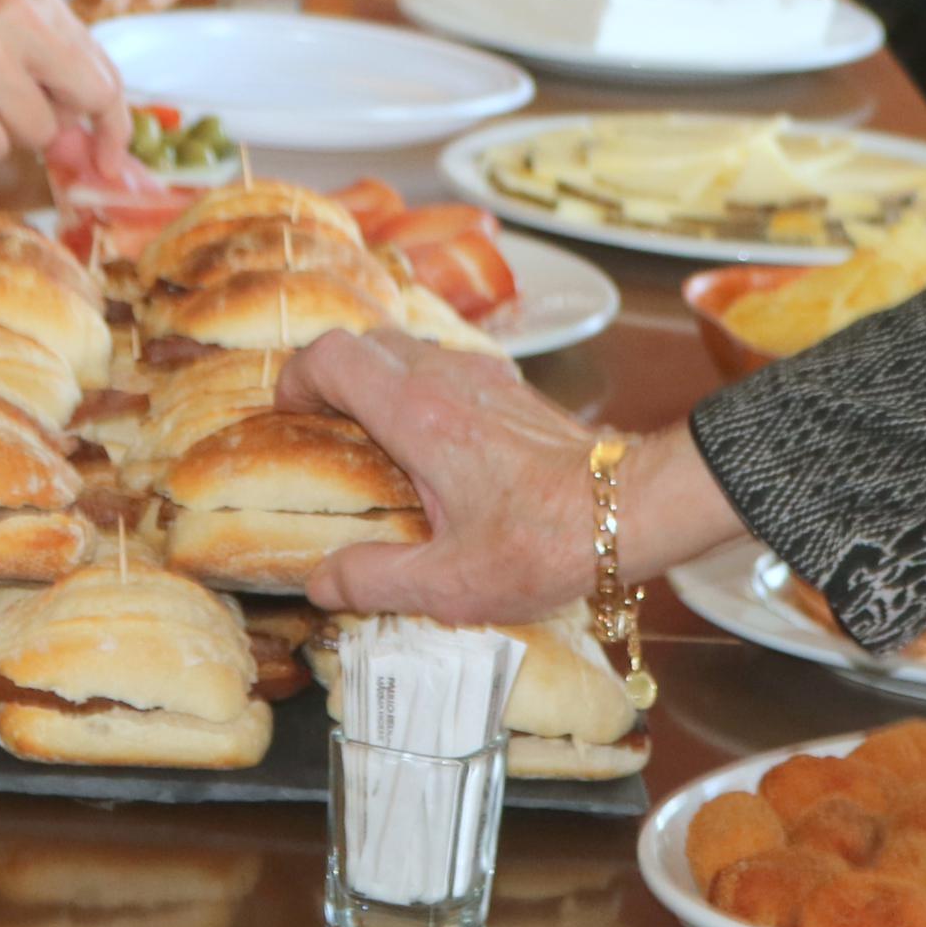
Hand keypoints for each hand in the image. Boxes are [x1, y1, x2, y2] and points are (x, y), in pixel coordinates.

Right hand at [0, 0, 123, 171]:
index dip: (115, 125)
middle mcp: (18, 20)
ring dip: (12, 135)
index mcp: (39, 2)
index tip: (112, 159)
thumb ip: (49, 63)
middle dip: (66, 132)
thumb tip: (90, 131)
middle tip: (29, 128)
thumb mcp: (1, 21)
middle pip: (86, 102)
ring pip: (38, 132)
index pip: (104, 72)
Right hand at [275, 332, 739, 620]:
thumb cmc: (548, 544)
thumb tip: (319, 583)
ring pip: (407, 348)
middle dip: (330, 376)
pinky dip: (417, 388)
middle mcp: (447, 380)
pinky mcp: (511, 388)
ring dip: (376, 379)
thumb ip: (375, 581)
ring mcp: (484, 377)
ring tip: (370, 440)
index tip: (289, 415)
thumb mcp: (451, 585)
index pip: (335, 355)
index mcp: (419, 417)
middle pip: (365, 341)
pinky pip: (444, 366)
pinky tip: (430, 445)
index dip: (297, 377)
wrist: (636, 508)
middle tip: (320, 428)